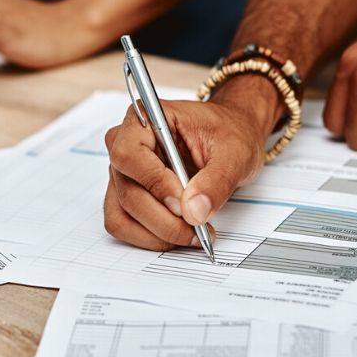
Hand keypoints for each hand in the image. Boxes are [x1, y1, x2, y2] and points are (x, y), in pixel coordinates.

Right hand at [103, 78, 279, 250]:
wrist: (230, 138)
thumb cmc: (228, 134)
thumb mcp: (234, 152)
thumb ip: (216, 181)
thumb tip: (194, 211)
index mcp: (144, 119)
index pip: (129, 155)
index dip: (154, 183)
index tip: (183, 202)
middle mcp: (124, 145)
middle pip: (127, 192)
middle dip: (163, 219)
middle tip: (197, 227)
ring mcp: (122, 173)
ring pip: (122, 215)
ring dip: (156, 233)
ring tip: (192, 234)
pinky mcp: (125, 195)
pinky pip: (124, 225)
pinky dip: (150, 238)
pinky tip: (179, 234)